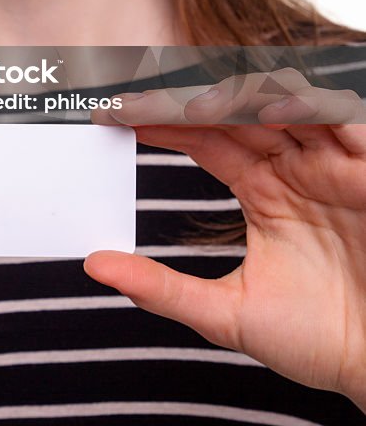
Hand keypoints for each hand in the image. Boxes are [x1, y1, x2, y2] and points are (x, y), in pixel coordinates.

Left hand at [85, 68, 365, 408]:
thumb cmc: (321, 339)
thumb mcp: (229, 314)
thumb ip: (163, 288)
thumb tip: (95, 265)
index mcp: (264, 189)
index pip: (204, 138)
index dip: (162, 122)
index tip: (114, 114)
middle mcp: (294, 166)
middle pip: (235, 112)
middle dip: (186, 102)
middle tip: (137, 100)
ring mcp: (331, 162)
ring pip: (282, 103)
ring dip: (238, 96)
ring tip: (193, 106)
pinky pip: (342, 120)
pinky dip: (309, 106)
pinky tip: (272, 111)